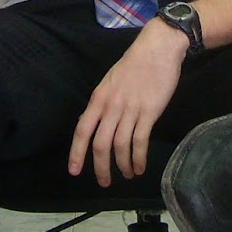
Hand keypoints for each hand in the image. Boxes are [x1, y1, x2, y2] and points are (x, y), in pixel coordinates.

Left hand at [68, 21, 185, 185]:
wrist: (157, 49)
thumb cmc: (135, 64)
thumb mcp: (110, 82)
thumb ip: (104, 103)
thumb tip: (97, 124)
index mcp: (98, 98)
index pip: (82, 130)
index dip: (77, 153)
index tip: (74, 170)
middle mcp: (111, 106)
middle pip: (100, 144)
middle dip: (100, 167)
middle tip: (104, 182)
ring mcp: (130, 110)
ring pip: (120, 146)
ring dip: (122, 165)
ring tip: (127, 175)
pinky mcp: (149, 112)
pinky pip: (140, 142)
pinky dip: (138, 158)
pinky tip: (139, 167)